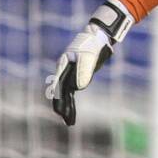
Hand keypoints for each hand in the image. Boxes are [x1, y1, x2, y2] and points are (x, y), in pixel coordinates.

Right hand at [45, 0, 133, 125]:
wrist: (98, 37)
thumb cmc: (92, 44)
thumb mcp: (88, 56)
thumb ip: (83, 70)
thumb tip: (78, 88)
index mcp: (63, 64)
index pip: (58, 83)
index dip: (58, 97)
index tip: (58, 108)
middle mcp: (65, 70)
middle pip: (61, 91)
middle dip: (62, 105)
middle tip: (63, 118)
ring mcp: (71, 74)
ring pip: (67, 93)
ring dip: (68, 106)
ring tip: (68, 121)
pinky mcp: (78, 76)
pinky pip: (74, 91)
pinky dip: (73, 101)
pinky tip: (71, 111)